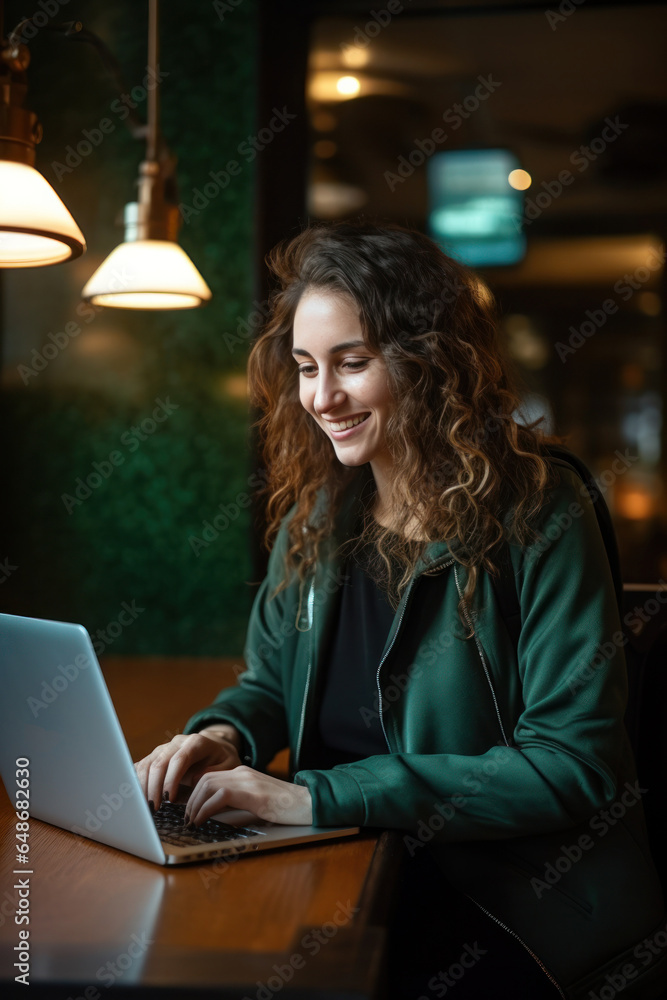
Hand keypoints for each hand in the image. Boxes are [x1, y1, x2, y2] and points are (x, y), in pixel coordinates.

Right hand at [134, 730, 241, 809]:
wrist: (215, 747)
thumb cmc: (221, 760)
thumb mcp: (227, 766)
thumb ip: (214, 773)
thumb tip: (194, 781)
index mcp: (196, 742)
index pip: (179, 759)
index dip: (172, 779)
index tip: (169, 799)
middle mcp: (177, 743)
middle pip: (159, 762)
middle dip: (154, 786)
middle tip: (153, 808)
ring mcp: (164, 748)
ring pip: (147, 764)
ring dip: (143, 786)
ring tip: (144, 807)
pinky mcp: (155, 756)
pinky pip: (141, 766)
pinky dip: (136, 781)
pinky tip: (135, 796)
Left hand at [185, 766, 312, 826]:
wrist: (309, 804)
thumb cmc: (286, 809)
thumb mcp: (256, 806)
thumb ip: (238, 808)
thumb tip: (218, 820)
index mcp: (243, 774)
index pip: (209, 777)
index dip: (194, 793)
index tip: (188, 810)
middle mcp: (242, 772)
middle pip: (204, 779)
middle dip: (191, 799)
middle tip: (186, 818)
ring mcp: (247, 780)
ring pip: (208, 784)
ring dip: (195, 804)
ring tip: (191, 821)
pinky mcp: (252, 792)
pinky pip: (220, 795)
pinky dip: (205, 809)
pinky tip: (202, 821)